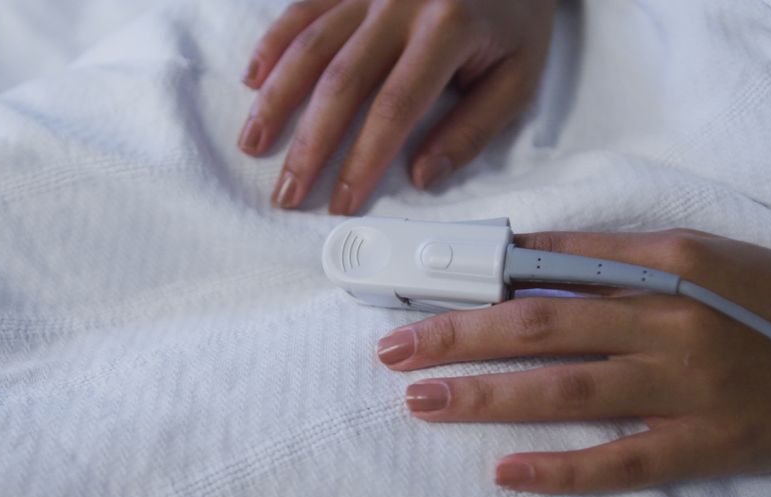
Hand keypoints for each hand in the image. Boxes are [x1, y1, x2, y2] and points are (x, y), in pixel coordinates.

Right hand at [239, 0, 555, 213]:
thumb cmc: (515, 22)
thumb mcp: (517, 78)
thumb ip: (472, 129)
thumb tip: (423, 177)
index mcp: (448, 28)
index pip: (395, 108)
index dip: (363, 160)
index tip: (341, 202)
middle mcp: (400, 2)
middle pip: (341, 82)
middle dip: (309, 145)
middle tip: (287, 192)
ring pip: (311, 46)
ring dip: (277, 99)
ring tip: (253, 144)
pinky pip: (302, 9)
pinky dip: (273, 44)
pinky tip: (252, 80)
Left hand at [375, 229, 770, 493]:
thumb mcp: (696, 251)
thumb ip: (612, 254)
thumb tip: (528, 254)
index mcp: (663, 271)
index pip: (548, 282)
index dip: (475, 293)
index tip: (416, 300)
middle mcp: (668, 327)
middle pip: (542, 332)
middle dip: (458, 340)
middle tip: (393, 353)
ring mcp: (686, 392)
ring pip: (568, 394)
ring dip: (487, 397)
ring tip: (423, 401)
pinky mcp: (707, 447)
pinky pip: (623, 462)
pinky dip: (562, 469)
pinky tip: (506, 471)